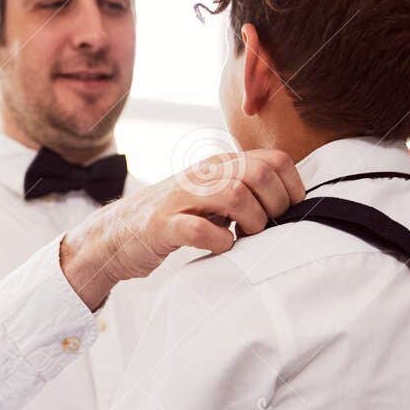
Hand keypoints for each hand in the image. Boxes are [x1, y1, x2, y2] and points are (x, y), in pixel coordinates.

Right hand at [60, 149, 304, 309]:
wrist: (117, 235)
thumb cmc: (175, 219)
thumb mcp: (213, 197)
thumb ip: (246, 191)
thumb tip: (291, 204)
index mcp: (220, 164)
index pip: (275, 161)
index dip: (291, 189)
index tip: (285, 214)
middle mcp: (203, 174)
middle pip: (260, 175)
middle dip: (274, 206)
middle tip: (264, 228)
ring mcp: (182, 198)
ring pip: (235, 195)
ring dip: (251, 222)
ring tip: (244, 238)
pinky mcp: (163, 225)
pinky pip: (200, 229)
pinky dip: (219, 242)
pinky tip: (220, 248)